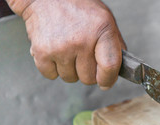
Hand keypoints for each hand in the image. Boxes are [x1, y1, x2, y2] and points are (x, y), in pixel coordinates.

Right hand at [6, 0, 125, 88]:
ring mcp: (61, 47)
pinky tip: (54, 52)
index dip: (108, 79)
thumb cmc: (78, 7)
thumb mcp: (105, 19)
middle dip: (86, 72)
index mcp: (102, 30)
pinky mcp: (42, 52)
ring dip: (69, 69)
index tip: (105, 82)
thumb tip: (117, 71)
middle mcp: (81, 40)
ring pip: (70, 78)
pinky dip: (52, 68)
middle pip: (88, 78)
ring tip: (67, 50)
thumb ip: (114, 45)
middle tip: (82, 56)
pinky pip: (51, 75)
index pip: (109, 66)